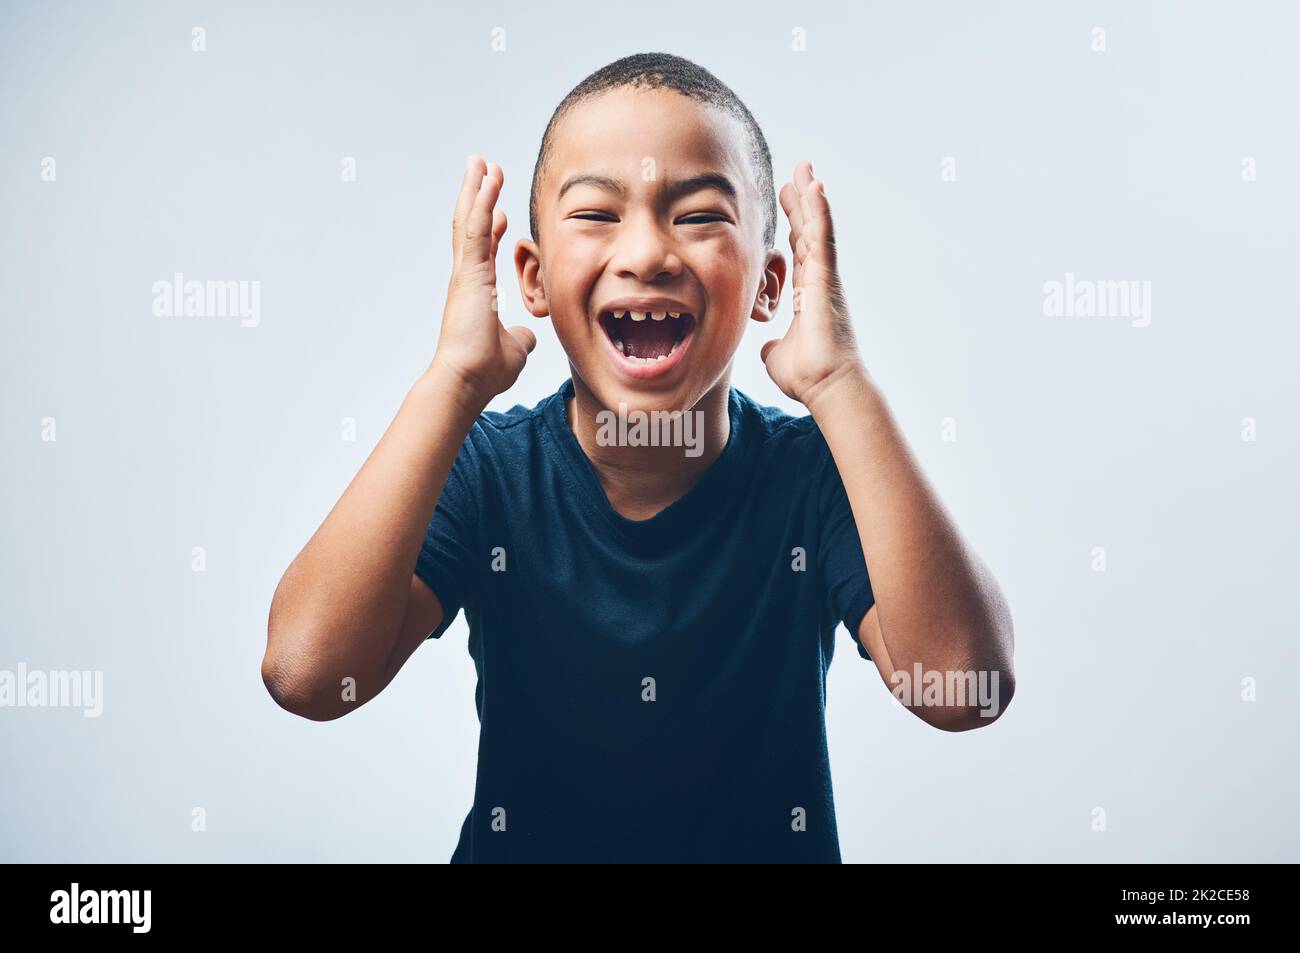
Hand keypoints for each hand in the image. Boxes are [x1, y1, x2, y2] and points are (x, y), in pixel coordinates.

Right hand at [429, 156, 535, 405]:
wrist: (468, 381)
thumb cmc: (484, 371)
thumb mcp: (514, 350)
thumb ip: (521, 337)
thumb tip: (528, 336)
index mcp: (477, 292)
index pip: (484, 251)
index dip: (493, 229)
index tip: (501, 211)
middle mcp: (467, 278)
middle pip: (472, 227)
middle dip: (478, 197)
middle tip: (483, 170)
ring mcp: (465, 273)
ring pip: (470, 220)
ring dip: (477, 189)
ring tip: (481, 161)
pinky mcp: (468, 273)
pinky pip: (476, 229)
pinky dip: (482, 202)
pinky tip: (487, 180)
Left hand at [761, 161, 865, 410]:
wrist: (825, 386)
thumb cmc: (808, 376)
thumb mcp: (778, 356)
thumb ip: (773, 346)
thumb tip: (768, 348)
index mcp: (806, 295)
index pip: (799, 251)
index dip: (794, 226)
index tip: (788, 203)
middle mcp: (818, 282)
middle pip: (809, 233)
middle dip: (802, 203)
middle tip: (797, 175)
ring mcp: (824, 277)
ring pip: (817, 228)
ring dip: (810, 198)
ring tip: (805, 169)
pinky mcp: (826, 278)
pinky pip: (823, 237)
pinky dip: (820, 211)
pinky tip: (815, 186)